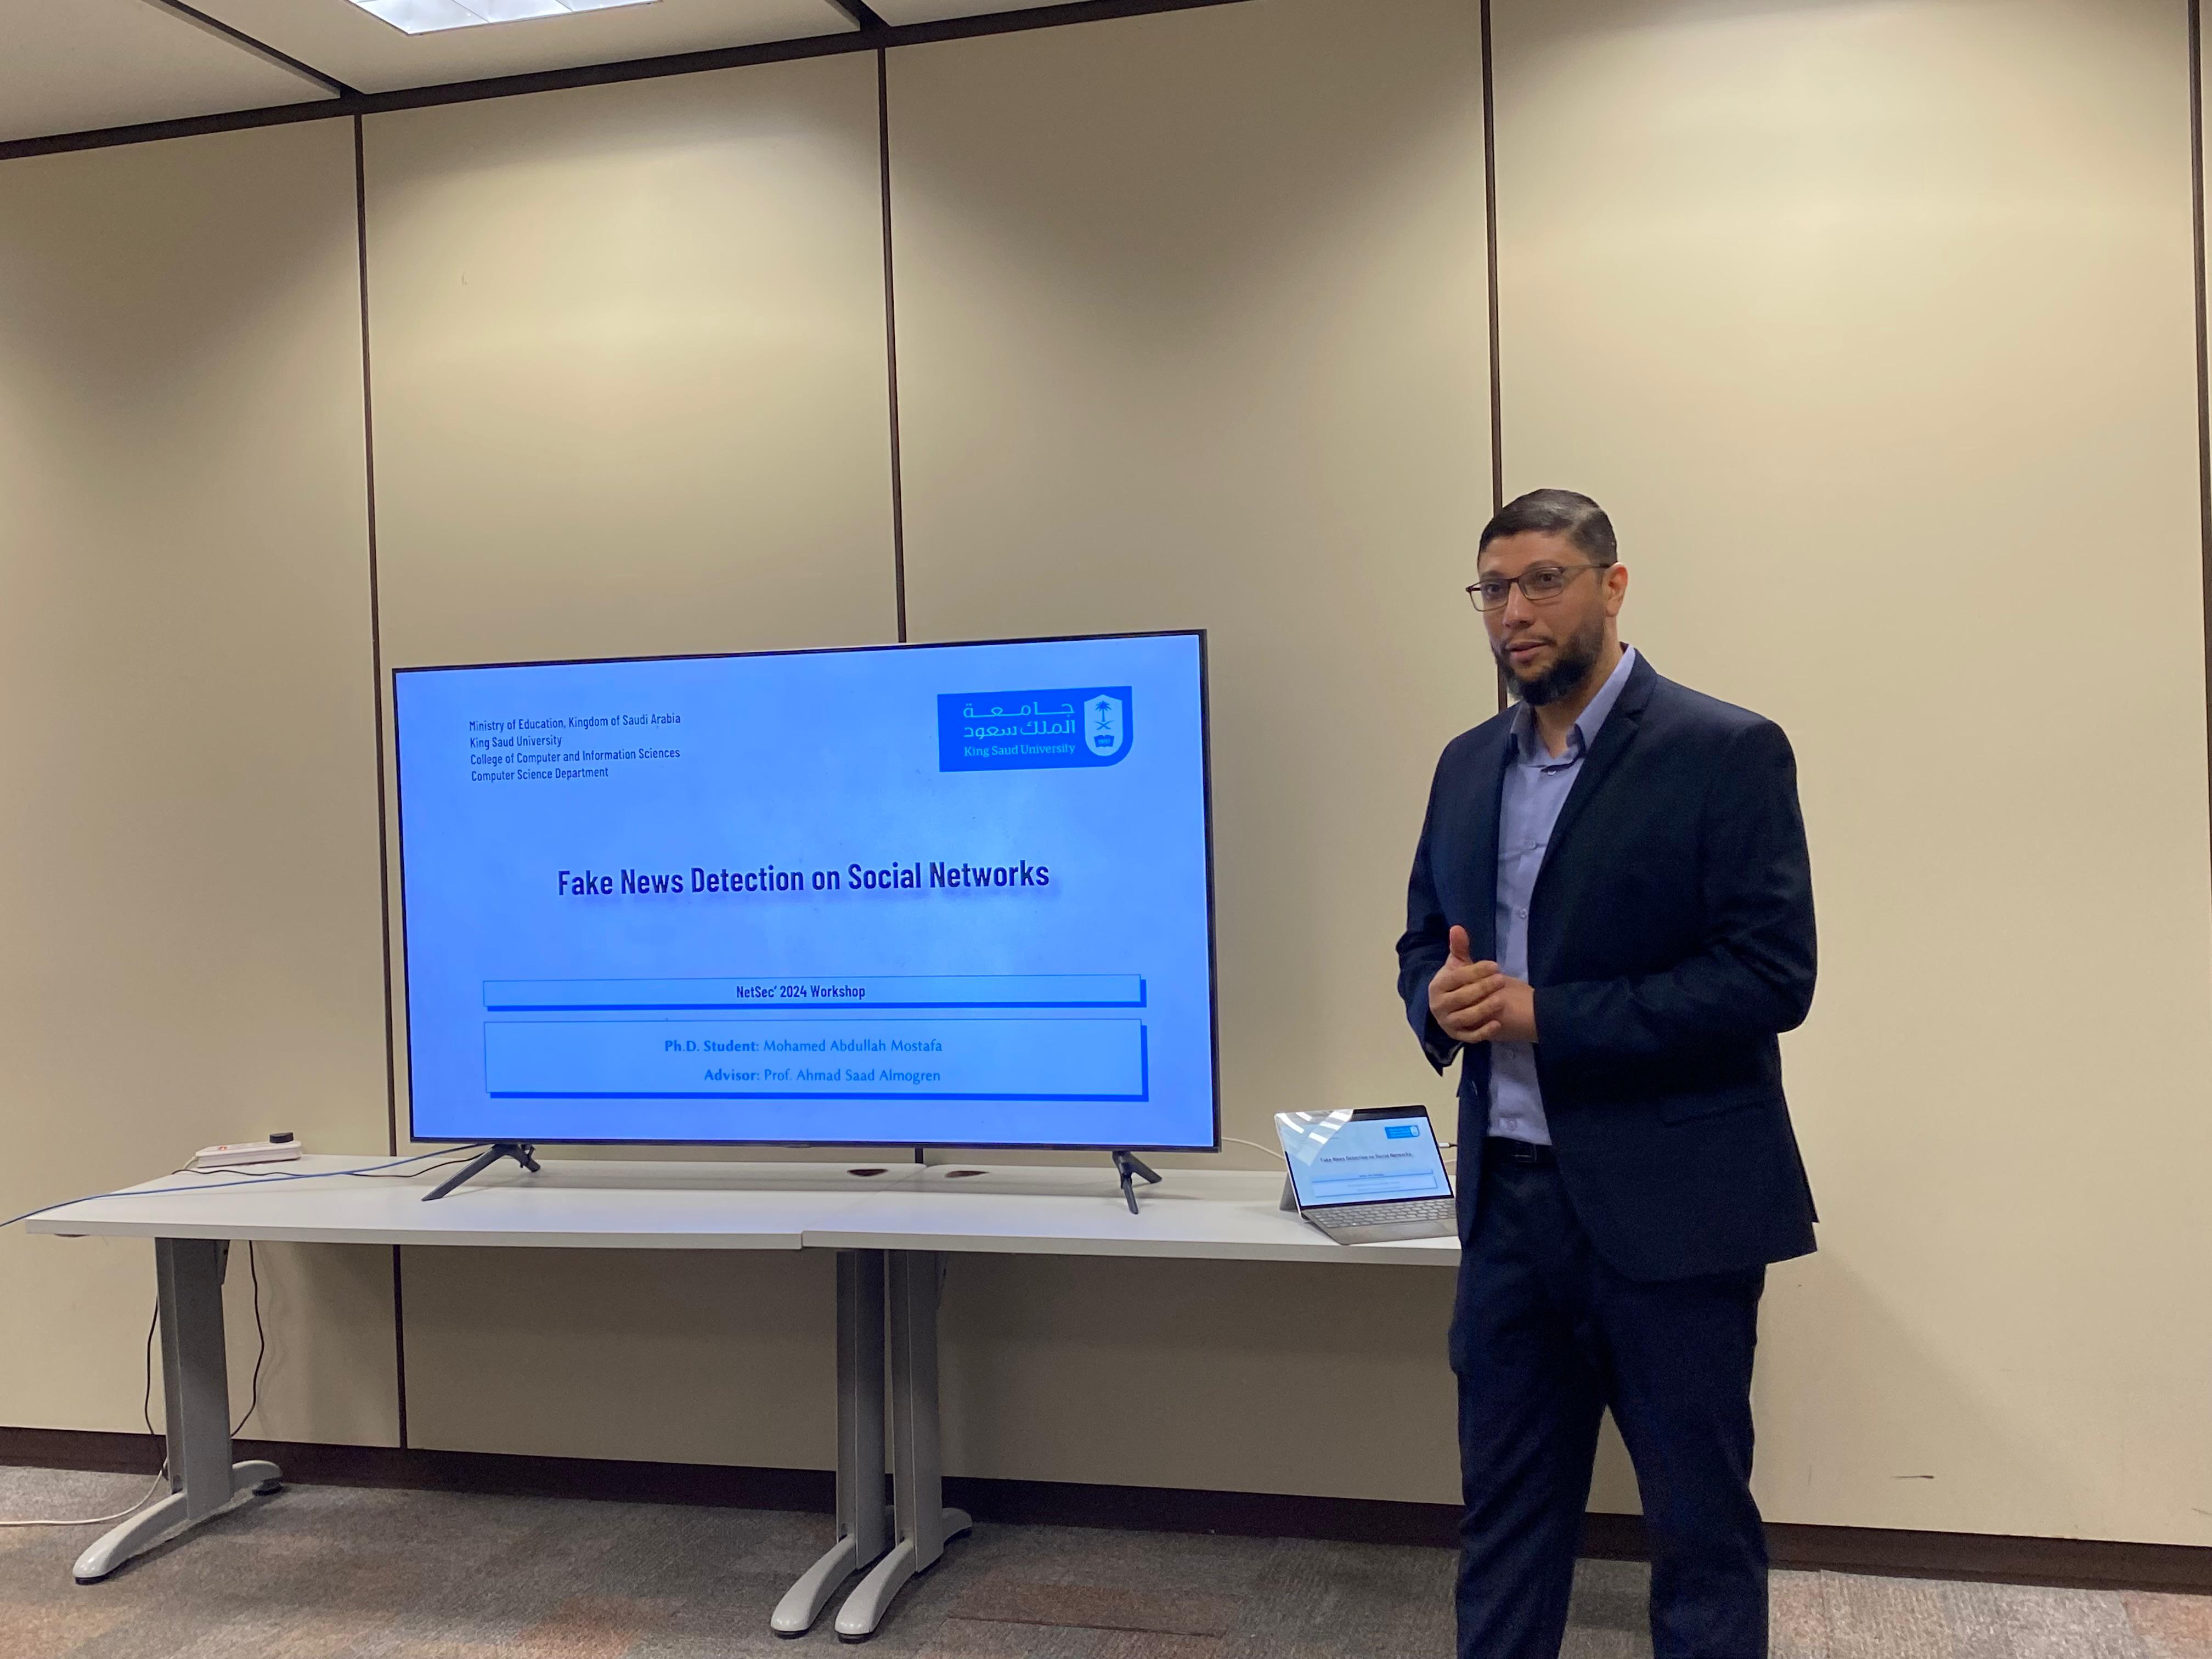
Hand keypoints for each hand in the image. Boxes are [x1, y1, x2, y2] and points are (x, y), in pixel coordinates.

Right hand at [1429, 926, 1538, 1044]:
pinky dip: (1483, 1032)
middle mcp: (1438, 1006)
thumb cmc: (1459, 983)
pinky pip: (1470, 1037)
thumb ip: (1459, 947)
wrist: (1457, 1006)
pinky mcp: (1458, 1036)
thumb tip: (1457, 927)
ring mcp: (1448, 1022)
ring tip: (1502, 999)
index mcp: (1436, 986)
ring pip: (1467, 1017)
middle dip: (1483, 988)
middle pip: (1462, 997)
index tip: (1494, 965)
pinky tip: (1498, 1024)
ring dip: (1485, 1008)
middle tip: (1501, 980)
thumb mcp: (1458, 965)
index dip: (1475, 971)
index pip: (1455, 978)